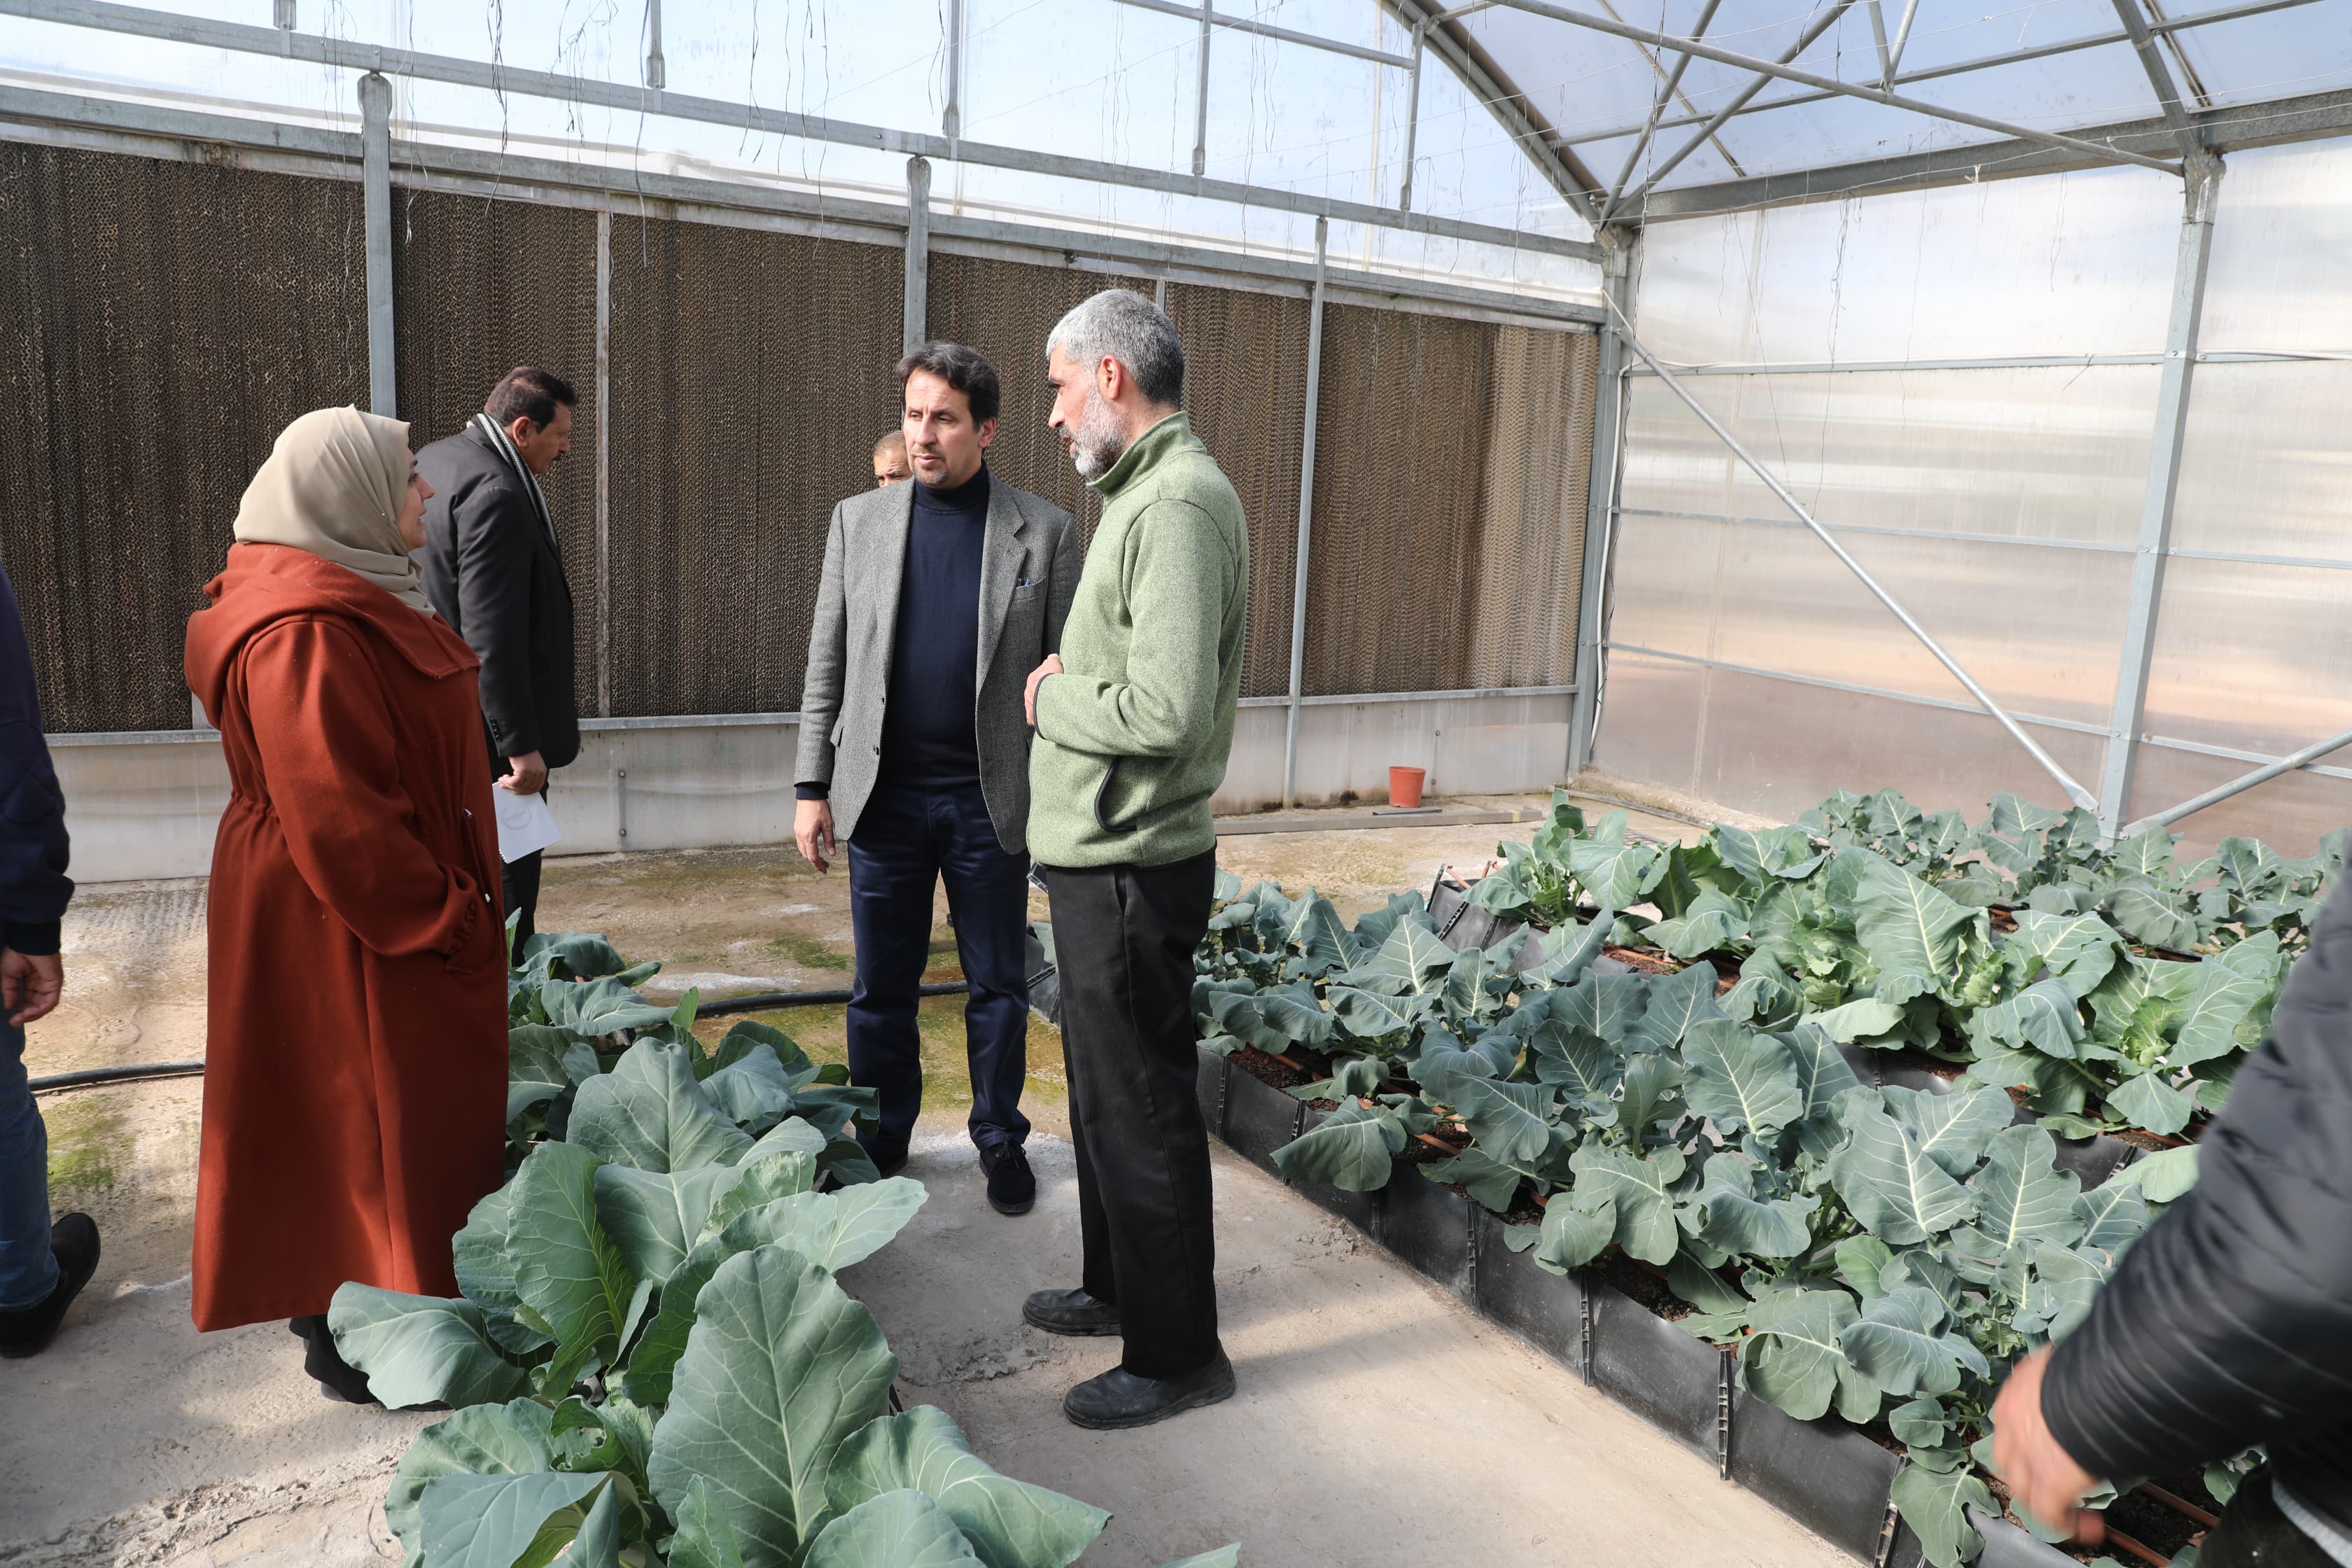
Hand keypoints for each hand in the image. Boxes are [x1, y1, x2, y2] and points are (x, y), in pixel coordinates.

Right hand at [2, 949, 62, 1026]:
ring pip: (44, 1006)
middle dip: (26, 1015)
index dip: (21, 1010)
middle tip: (15, 1021)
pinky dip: (40, 1009)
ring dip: (33, 1014)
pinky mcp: (56, 983)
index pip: (29, 1001)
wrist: (28, 941)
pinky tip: (28, 1012)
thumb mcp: (8, 975)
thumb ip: (10, 991)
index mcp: (31, 982)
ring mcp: (50, 984)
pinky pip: (51, 1001)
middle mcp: (42, 984)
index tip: (12, 1019)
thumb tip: (9, 1007)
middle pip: (37, 1005)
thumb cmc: (18, 953)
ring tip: (20, 1018)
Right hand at [498, 751, 548, 794]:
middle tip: (505, 786)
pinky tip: (504, 777)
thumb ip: (527, 775)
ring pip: (519, 786)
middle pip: (526, 788)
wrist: (520, 742)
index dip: (525, 792)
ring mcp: (531, 772)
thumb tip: (518, 785)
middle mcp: (538, 773)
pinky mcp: (523, 771)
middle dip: (514, 789)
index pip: (535, 788)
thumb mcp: (530, 764)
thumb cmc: (524, 751)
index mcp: (542, 772)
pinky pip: (514, 782)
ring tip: (503, 780)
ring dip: (509, 785)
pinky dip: (507, 781)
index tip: (518, 792)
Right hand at [796, 799, 836, 875]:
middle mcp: (800, 836)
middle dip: (815, 862)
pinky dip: (806, 848)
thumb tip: (831, 853)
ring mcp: (797, 832)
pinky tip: (813, 847)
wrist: (808, 795)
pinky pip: (800, 843)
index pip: (812, 857)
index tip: (825, 870)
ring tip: (820, 857)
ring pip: (802, 850)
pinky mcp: (797, 828)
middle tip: (825, 865)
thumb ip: (829, 840)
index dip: (818, 865)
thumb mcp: (828, 824)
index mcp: (808, 836)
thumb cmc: (818, 807)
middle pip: (806, 855)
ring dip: (810, 856)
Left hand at [1024, 654, 1064, 727]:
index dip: (1047, 682)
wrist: (1049, 694)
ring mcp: (1029, 705)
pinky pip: (1035, 718)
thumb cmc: (1050, 679)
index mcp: (1032, 680)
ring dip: (1043, 707)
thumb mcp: (1053, 663)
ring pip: (1035, 706)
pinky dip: (1041, 719)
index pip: (1038, 680)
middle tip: (1055, 697)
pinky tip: (1048, 718)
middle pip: (1036, 694)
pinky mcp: (1032, 717)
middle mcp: (1028, 693)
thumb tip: (1053, 657)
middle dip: (1044, 695)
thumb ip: (1052, 660)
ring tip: (1054, 708)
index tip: (1054, 684)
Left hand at [1991, 1349, 2103, 1544]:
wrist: (2100, 1386)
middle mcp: (2012, 1422)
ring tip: (2072, 1510)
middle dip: (2028, 1472)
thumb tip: (2093, 1388)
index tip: (2049, 1448)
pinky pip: (2050, 1513)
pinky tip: (2088, 1528)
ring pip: (2024, 1487)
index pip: (2012, 1422)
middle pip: (2009, 1457)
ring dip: (2046, 1501)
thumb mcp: (2074, 1370)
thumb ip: (2070, 1385)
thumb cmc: (2095, 1368)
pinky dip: (2068, 1524)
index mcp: (2017, 1390)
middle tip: (2053, 1482)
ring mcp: (2025, 1455)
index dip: (2028, 1439)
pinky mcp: (2047, 1482)